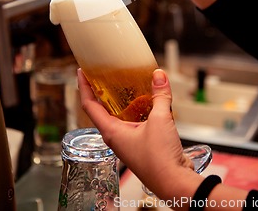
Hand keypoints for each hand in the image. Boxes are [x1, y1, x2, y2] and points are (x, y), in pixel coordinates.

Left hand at [77, 68, 202, 202]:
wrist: (175, 184)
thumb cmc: (160, 160)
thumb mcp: (160, 119)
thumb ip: (159, 96)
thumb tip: (158, 76)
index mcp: (112, 132)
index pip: (89, 106)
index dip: (84, 87)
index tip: (82, 72)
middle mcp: (117, 138)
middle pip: (103, 110)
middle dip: (102, 92)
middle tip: (104, 74)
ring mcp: (129, 142)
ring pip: (121, 116)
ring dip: (123, 100)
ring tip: (127, 83)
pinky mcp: (143, 145)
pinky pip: (136, 122)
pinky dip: (140, 110)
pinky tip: (149, 101)